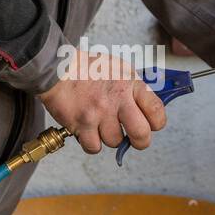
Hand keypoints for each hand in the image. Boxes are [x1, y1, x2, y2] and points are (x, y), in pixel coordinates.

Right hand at [39, 48, 166, 154]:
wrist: (58, 67)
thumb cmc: (90, 68)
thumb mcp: (121, 70)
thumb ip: (136, 90)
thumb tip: (150, 110)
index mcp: (131, 85)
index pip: (157, 111)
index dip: (157, 122)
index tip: (151, 124)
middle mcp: (117, 100)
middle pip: (141, 134)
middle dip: (140, 141)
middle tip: (134, 138)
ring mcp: (98, 113)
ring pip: (115, 142)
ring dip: (110, 137)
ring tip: (103, 124)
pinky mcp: (80, 123)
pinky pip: (93, 147)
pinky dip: (92, 143)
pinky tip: (90, 131)